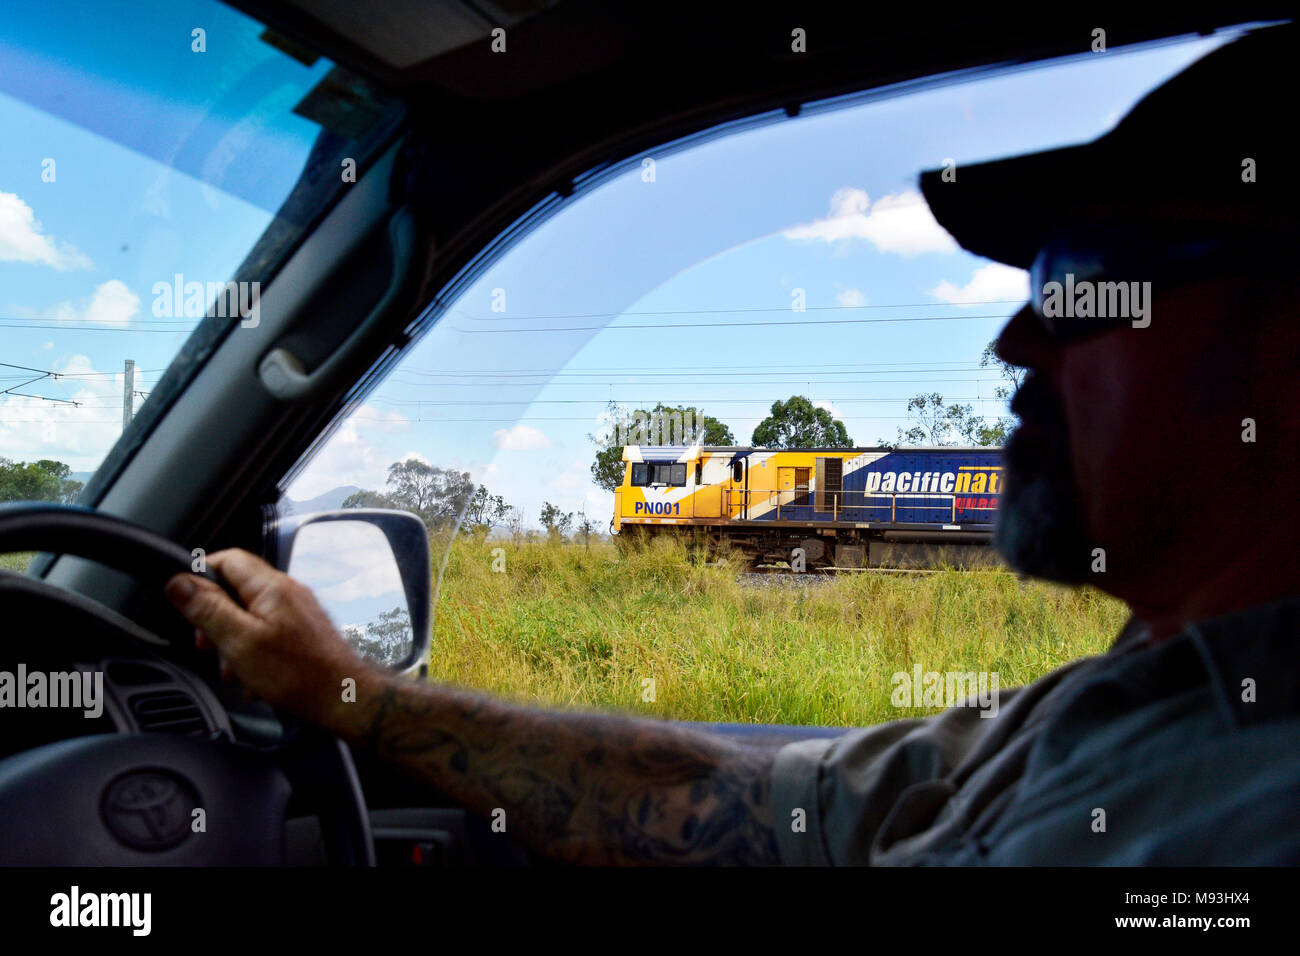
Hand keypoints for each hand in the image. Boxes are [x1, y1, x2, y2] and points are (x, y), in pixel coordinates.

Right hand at [164, 548, 381, 730]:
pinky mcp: (303, 632)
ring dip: (232, 642)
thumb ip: (208, 609)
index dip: (199, 575)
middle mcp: (287, 592)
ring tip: (233, 670)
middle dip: (214, 618)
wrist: (344, 697)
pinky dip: (253, 652)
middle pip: (235, 589)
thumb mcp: (239, 641)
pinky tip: (254, 678)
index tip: (184, 602)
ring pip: (249, 615)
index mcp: (271, 586)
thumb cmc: (298, 674)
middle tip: (208, 646)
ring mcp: (297, 611)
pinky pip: (266, 633)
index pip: (227, 558)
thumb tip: (179, 582)